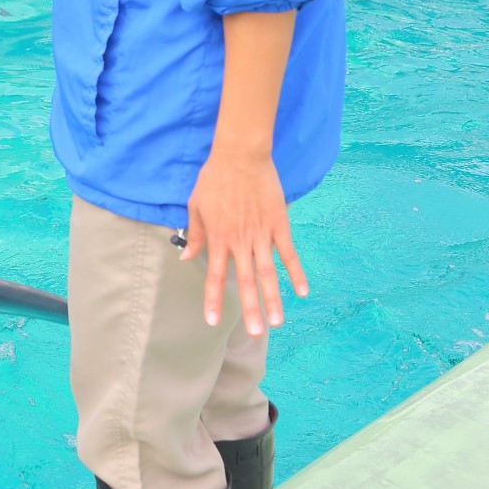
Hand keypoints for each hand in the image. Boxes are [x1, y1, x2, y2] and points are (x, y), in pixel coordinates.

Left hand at [182, 149, 308, 336]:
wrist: (240, 155)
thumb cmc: (214, 178)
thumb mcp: (196, 205)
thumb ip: (195, 234)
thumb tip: (186, 256)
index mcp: (219, 238)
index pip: (216, 275)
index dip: (213, 299)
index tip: (212, 320)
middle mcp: (241, 241)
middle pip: (246, 281)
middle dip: (250, 309)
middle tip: (254, 333)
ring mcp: (262, 234)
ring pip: (268, 273)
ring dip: (272, 298)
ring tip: (276, 322)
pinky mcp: (279, 224)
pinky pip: (288, 253)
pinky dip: (296, 272)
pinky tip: (302, 291)